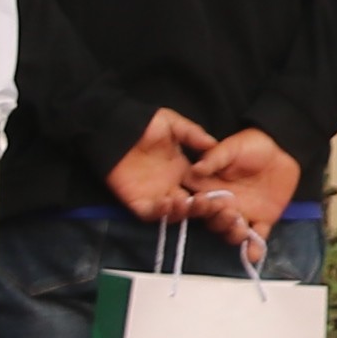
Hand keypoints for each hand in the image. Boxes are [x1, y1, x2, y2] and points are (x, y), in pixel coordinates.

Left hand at [103, 107, 213, 222]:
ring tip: (185, 202)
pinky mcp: (137, 201)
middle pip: (192, 204)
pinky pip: (150, 214)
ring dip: (182, 212)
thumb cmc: (142, 124)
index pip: (202, 186)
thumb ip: (192, 134)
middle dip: (202, 207)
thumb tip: (214, 144)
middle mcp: (171, 185)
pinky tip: (166, 204)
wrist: (113, 130)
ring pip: (174, 213)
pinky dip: (160, 213)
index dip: (213, 191)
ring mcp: (154, 195)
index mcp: (182, 169)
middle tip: (207, 202)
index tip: (223, 193)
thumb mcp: (171, 123)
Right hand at [189, 129, 299, 258]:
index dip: (196, 206)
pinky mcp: (262, 220)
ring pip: (231, 233)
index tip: (200, 203)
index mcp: (210, 189)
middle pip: (212, 222)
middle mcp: (223, 205)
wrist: (283, 149)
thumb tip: (195, 169)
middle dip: (217, 220)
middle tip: (228, 211)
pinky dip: (254, 248)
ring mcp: (242, 215)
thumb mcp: (230, 147)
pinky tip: (253, 254)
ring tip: (240, 227)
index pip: (197, 203)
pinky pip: (257, 238)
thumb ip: (214, 159)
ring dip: (233, 234)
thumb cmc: (251, 145)